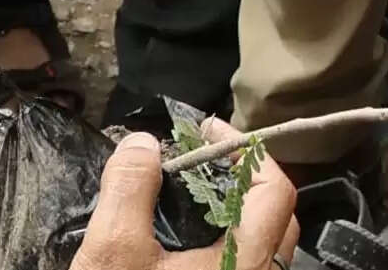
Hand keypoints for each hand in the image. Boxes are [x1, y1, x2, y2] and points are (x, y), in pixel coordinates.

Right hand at [69, 128, 299, 268]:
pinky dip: (220, 250)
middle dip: (240, 183)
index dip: (245, 150)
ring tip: (182, 203)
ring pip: (259, 251)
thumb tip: (143, 143)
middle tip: (196, 165)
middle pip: (275, 220)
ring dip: (230, 219)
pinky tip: (177, 249)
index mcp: (245, 264)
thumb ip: (130, 190)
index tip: (204, 131)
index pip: (275, 191)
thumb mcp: (113, 255)